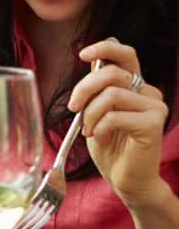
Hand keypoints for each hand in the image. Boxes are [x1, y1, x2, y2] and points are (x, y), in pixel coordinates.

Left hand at [70, 39, 169, 205]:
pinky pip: (116, 115)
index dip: (105, 48)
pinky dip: (100, 127)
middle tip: (73, 109)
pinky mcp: (153, 123)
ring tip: (90, 131)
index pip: (125, 54)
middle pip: (111, 72)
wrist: (126, 179)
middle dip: (83, 89)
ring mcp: (154, 106)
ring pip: (111, 94)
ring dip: (91, 114)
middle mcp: (148, 92)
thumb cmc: (110, 147)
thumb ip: (96, 91)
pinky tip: (101, 138)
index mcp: (134, 86)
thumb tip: (90, 63)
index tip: (82, 55)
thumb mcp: (95, 114)